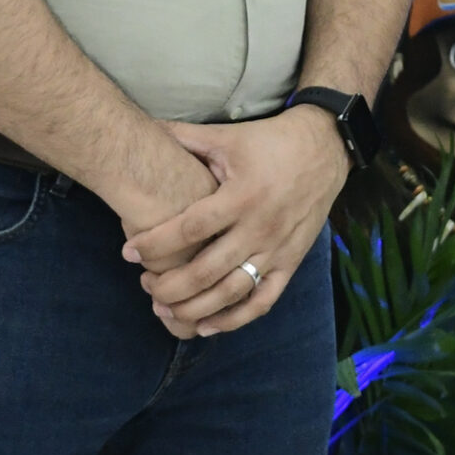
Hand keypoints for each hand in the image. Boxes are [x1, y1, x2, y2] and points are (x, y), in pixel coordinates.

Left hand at [122, 106, 347, 338]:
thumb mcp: (228, 137)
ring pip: (231, 292)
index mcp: (241, 196)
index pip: (190, 229)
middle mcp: (260, 228)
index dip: (156, 243)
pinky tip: (206, 326)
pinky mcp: (291, 261)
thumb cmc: (270, 142)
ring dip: (194, 308)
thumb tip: (145, 129)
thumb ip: (185, 138)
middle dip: (168, 285)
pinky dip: (235, 319)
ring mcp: (278, 249)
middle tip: (144, 284)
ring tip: (163, 308)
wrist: (325, 148)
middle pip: (206, 271)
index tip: (129, 252)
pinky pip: (263, 300)